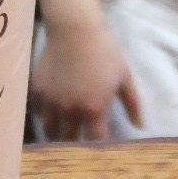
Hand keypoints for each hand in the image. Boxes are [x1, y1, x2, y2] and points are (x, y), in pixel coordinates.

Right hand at [30, 18, 142, 141]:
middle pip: (69, 140)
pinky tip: (52, 113)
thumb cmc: (104, 52)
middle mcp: (70, 110)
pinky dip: (46, 117)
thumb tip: (140, 126)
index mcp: (93, 109)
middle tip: (79, 144)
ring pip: (51, 131)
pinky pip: (39, 114)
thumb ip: (133, 104)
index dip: (97, 147)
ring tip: (63, 134)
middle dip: (76, 144)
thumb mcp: (124, 77)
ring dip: (58, 134)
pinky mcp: (37, 92)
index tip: (99, 148)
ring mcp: (51, 102)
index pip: (94, 141)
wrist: (74, 30)